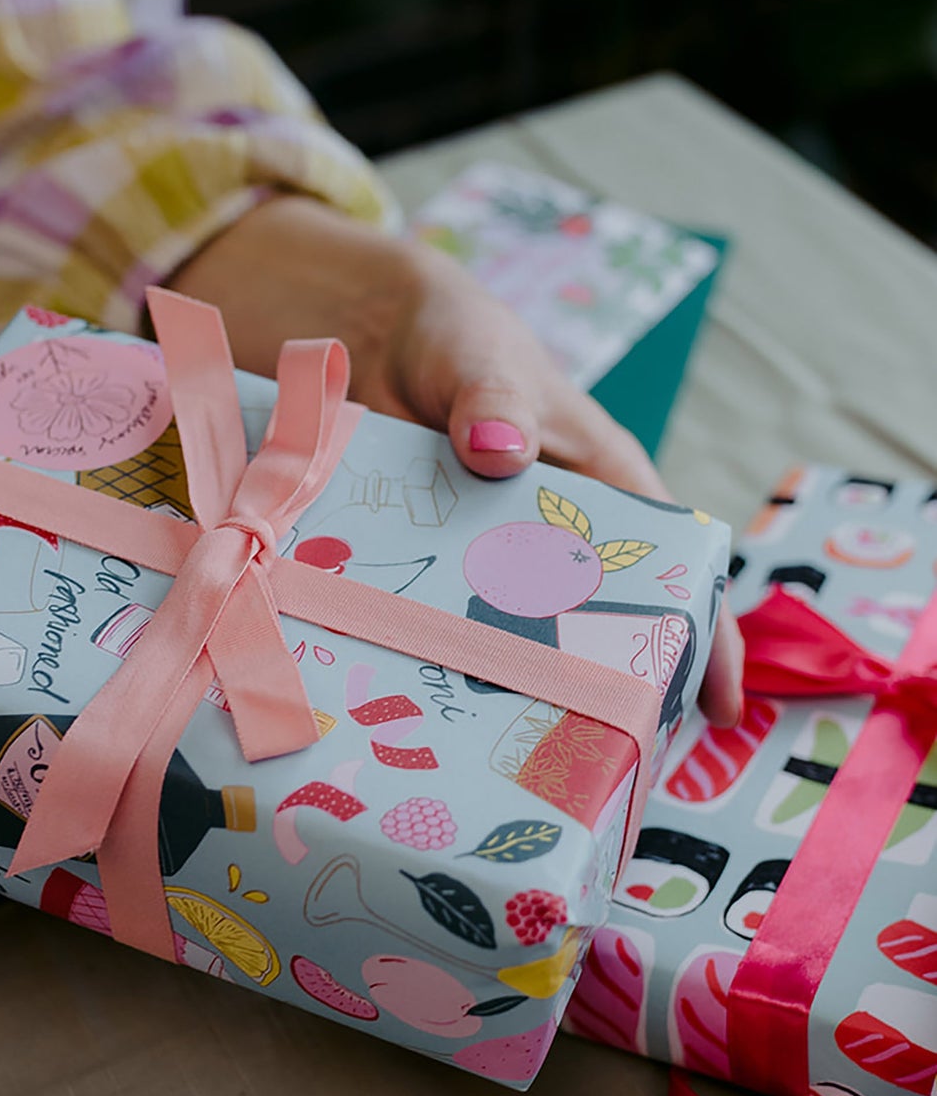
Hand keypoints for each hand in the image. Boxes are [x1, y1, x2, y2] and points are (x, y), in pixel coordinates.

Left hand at [168, 196, 742, 723]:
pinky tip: (426, 706)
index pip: (671, 563)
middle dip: (609, 685)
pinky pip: (442, 621)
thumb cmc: (462, 340)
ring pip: (520, 635)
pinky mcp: (430, 566)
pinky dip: (441, 657)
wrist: (374, 336)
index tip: (720, 704)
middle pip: (597, 620)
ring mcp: (488, 558)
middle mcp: (554, 535)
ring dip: (519, 684)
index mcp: (603, 484)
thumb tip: (498, 449)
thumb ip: (495, 400)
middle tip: (604, 758)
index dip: (701, 630)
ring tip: (515, 755)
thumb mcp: (486, 362)